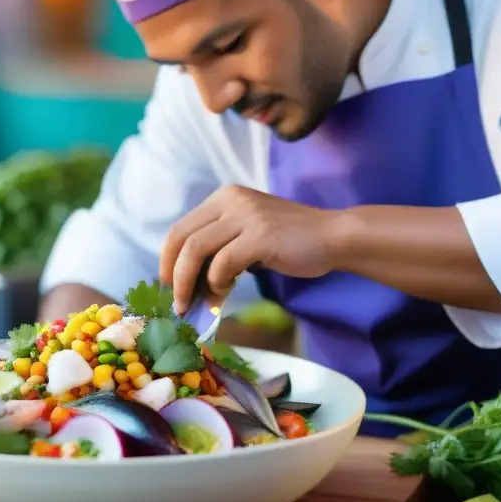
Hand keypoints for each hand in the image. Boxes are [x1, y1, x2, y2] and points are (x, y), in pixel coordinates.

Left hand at [159, 186, 341, 313]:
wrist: (333, 236)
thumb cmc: (291, 242)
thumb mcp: (248, 235)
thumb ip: (220, 249)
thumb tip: (188, 283)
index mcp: (224, 197)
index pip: (180, 228)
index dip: (167, 260)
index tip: (168, 286)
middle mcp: (231, 200)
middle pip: (181, 238)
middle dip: (172, 274)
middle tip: (176, 302)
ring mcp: (246, 216)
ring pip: (195, 250)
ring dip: (188, 283)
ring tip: (194, 304)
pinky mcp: (260, 236)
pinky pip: (222, 263)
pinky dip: (217, 283)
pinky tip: (227, 290)